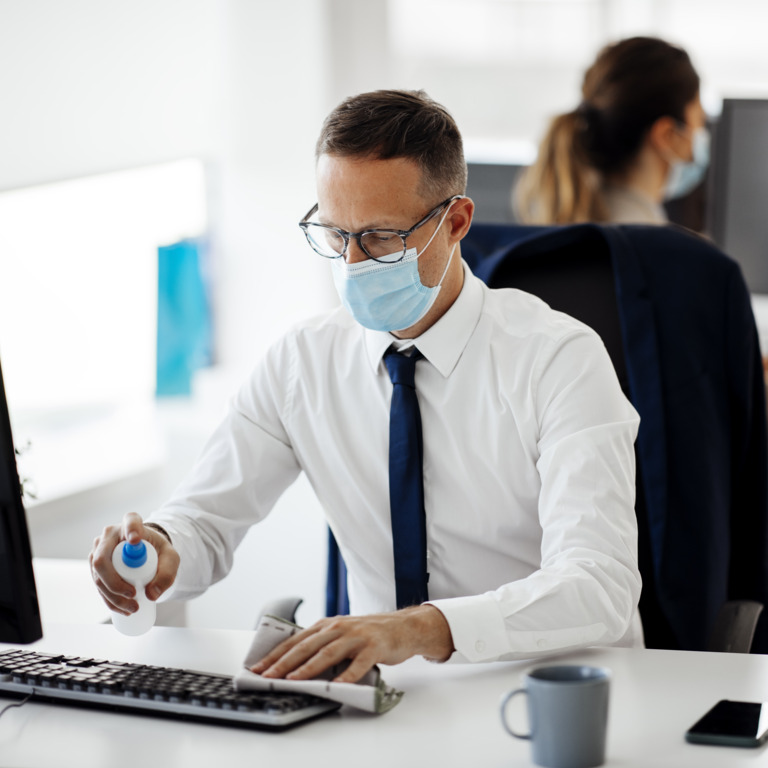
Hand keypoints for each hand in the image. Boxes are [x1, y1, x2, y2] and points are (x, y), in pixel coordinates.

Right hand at [89, 512, 179, 615]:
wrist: (148, 555)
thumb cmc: (158, 551)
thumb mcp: (170, 559)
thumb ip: (167, 574)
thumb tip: (151, 594)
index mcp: (131, 523)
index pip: (130, 521)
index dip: (131, 529)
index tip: (136, 540)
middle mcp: (110, 535)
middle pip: (102, 559)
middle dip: (115, 583)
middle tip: (133, 595)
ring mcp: (99, 551)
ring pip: (98, 576)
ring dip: (113, 596)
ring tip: (133, 607)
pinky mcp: (95, 567)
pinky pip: (98, 585)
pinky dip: (109, 600)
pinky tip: (122, 608)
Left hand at [250, 605, 453, 683]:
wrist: (402, 627)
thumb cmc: (368, 634)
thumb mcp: (341, 633)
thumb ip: (321, 644)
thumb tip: (293, 664)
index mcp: (327, 625)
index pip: (296, 640)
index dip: (276, 654)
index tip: (258, 668)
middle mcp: (339, 627)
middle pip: (307, 646)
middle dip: (284, 662)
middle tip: (268, 676)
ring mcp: (356, 636)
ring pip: (328, 652)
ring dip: (309, 667)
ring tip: (294, 680)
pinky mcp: (374, 647)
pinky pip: (358, 664)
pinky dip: (347, 674)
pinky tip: (337, 685)